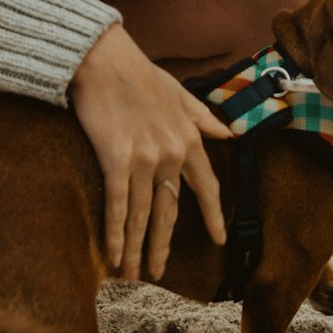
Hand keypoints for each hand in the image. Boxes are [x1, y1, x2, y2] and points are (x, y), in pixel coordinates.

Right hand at [70, 23, 231, 281]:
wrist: (102, 58)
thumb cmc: (137, 72)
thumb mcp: (178, 92)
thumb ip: (202, 117)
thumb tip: (229, 134)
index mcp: (189, 138)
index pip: (206, 186)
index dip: (213, 215)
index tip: (219, 239)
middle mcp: (171, 153)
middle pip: (168, 211)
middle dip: (162, 245)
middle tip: (159, 272)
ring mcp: (144, 158)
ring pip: (141, 215)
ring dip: (136, 248)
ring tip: (132, 274)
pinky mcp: (116, 159)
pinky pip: (117, 206)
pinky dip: (115, 234)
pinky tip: (113, 256)